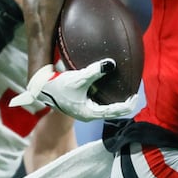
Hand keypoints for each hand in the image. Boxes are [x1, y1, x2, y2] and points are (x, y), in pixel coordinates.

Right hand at [8, 60, 137, 121]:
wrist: (41, 89)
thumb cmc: (58, 86)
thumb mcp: (78, 78)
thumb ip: (95, 71)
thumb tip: (111, 63)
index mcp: (90, 112)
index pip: (115, 112)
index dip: (127, 105)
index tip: (135, 96)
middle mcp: (89, 114)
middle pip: (112, 112)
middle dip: (124, 104)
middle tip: (134, 93)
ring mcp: (85, 110)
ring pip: (106, 108)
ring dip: (115, 101)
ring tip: (124, 91)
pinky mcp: (81, 105)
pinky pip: (99, 102)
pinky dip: (107, 97)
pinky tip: (109, 86)